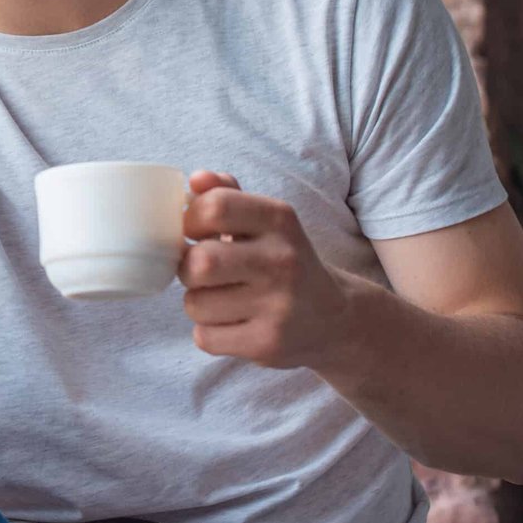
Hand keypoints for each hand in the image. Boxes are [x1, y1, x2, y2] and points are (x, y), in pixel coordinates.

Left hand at [177, 171, 356, 370]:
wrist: (335, 319)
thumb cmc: (283, 261)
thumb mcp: (265, 221)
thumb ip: (227, 194)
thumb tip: (196, 178)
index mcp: (279, 220)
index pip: (214, 207)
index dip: (190, 220)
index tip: (195, 232)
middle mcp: (282, 260)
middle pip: (199, 262)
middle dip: (187, 268)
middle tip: (201, 271)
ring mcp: (279, 306)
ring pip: (196, 304)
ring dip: (198, 303)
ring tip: (222, 299)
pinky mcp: (269, 344)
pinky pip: (205, 336)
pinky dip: (209, 332)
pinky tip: (234, 324)